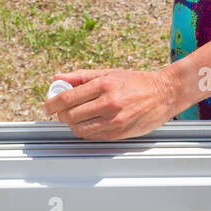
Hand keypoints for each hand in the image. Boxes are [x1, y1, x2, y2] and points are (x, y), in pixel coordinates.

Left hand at [41, 66, 180, 140]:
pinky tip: (89, 123)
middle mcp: (108, 103)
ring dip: (72, 124)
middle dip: (61, 114)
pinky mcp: (118, 134)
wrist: (163, 94)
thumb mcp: (109, 72)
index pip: (68, 98)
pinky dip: (85, 131)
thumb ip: (81, 76)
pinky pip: (93, 137)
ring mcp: (114, 121)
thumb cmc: (136, 82)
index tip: (46, 106)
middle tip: (61, 111)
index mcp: (104, 84)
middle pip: (71, 115)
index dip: (52, 103)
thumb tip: (58, 78)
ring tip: (75, 117)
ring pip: (79, 129)